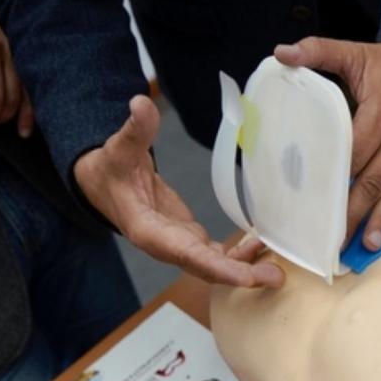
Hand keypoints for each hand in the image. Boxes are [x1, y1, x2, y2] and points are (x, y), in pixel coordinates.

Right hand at [74, 95, 284, 287]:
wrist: (104, 184)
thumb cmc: (110, 169)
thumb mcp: (120, 148)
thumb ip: (135, 130)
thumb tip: (141, 103)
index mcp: (148, 231)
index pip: (185, 255)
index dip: (217, 267)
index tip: (245, 276)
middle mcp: (166, 246)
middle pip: (206, 268)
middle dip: (240, 275)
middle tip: (275, 277)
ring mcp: (180, 245)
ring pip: (215, 265)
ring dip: (245, 268)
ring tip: (277, 268)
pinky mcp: (190, 240)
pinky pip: (218, 255)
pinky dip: (240, 255)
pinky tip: (262, 246)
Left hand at [274, 38, 380, 249]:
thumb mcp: (354, 52)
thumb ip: (318, 52)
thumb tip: (282, 53)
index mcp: (379, 113)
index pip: (354, 152)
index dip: (336, 177)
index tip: (318, 200)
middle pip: (373, 180)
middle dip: (354, 212)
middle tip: (336, 239)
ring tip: (370, 242)